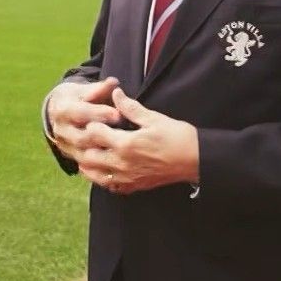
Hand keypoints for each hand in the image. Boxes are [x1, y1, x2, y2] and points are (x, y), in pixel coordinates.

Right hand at [46, 77, 121, 163]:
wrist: (61, 113)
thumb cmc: (79, 98)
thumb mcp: (86, 90)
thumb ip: (99, 89)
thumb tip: (113, 82)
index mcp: (62, 110)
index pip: (80, 113)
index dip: (99, 113)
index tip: (118, 113)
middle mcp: (61, 131)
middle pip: (81, 137)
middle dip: (102, 136)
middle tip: (124, 134)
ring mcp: (66, 147)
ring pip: (83, 155)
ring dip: (103, 154)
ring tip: (123, 150)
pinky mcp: (73, 159)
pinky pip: (86, 168)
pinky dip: (102, 168)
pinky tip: (119, 165)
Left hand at [76, 88, 198, 194]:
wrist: (195, 160)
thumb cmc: (177, 137)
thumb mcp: (153, 118)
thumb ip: (130, 107)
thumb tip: (115, 93)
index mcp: (125, 144)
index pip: (94, 133)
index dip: (91, 124)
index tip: (94, 118)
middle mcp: (122, 163)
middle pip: (89, 156)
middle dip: (85, 145)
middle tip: (88, 136)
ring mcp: (126, 178)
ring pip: (94, 175)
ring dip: (89, 163)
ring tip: (90, 152)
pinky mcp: (133, 186)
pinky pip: (109, 186)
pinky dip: (102, 178)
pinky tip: (105, 168)